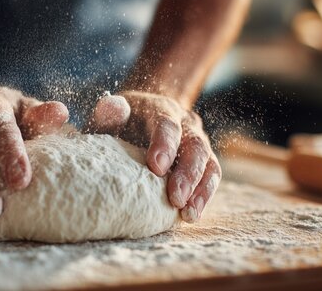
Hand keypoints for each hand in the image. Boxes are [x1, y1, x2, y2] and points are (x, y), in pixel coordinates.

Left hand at [88, 91, 220, 222]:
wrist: (143, 117)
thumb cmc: (122, 122)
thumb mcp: (111, 116)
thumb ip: (110, 113)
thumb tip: (113, 107)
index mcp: (161, 109)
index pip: (167, 124)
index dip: (164, 144)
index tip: (156, 168)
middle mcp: (185, 123)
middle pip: (194, 145)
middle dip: (187, 173)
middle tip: (176, 198)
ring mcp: (198, 141)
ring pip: (209, 162)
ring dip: (201, 189)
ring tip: (189, 213)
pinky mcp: (204, 160)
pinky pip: (211, 176)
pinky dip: (204, 196)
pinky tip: (193, 214)